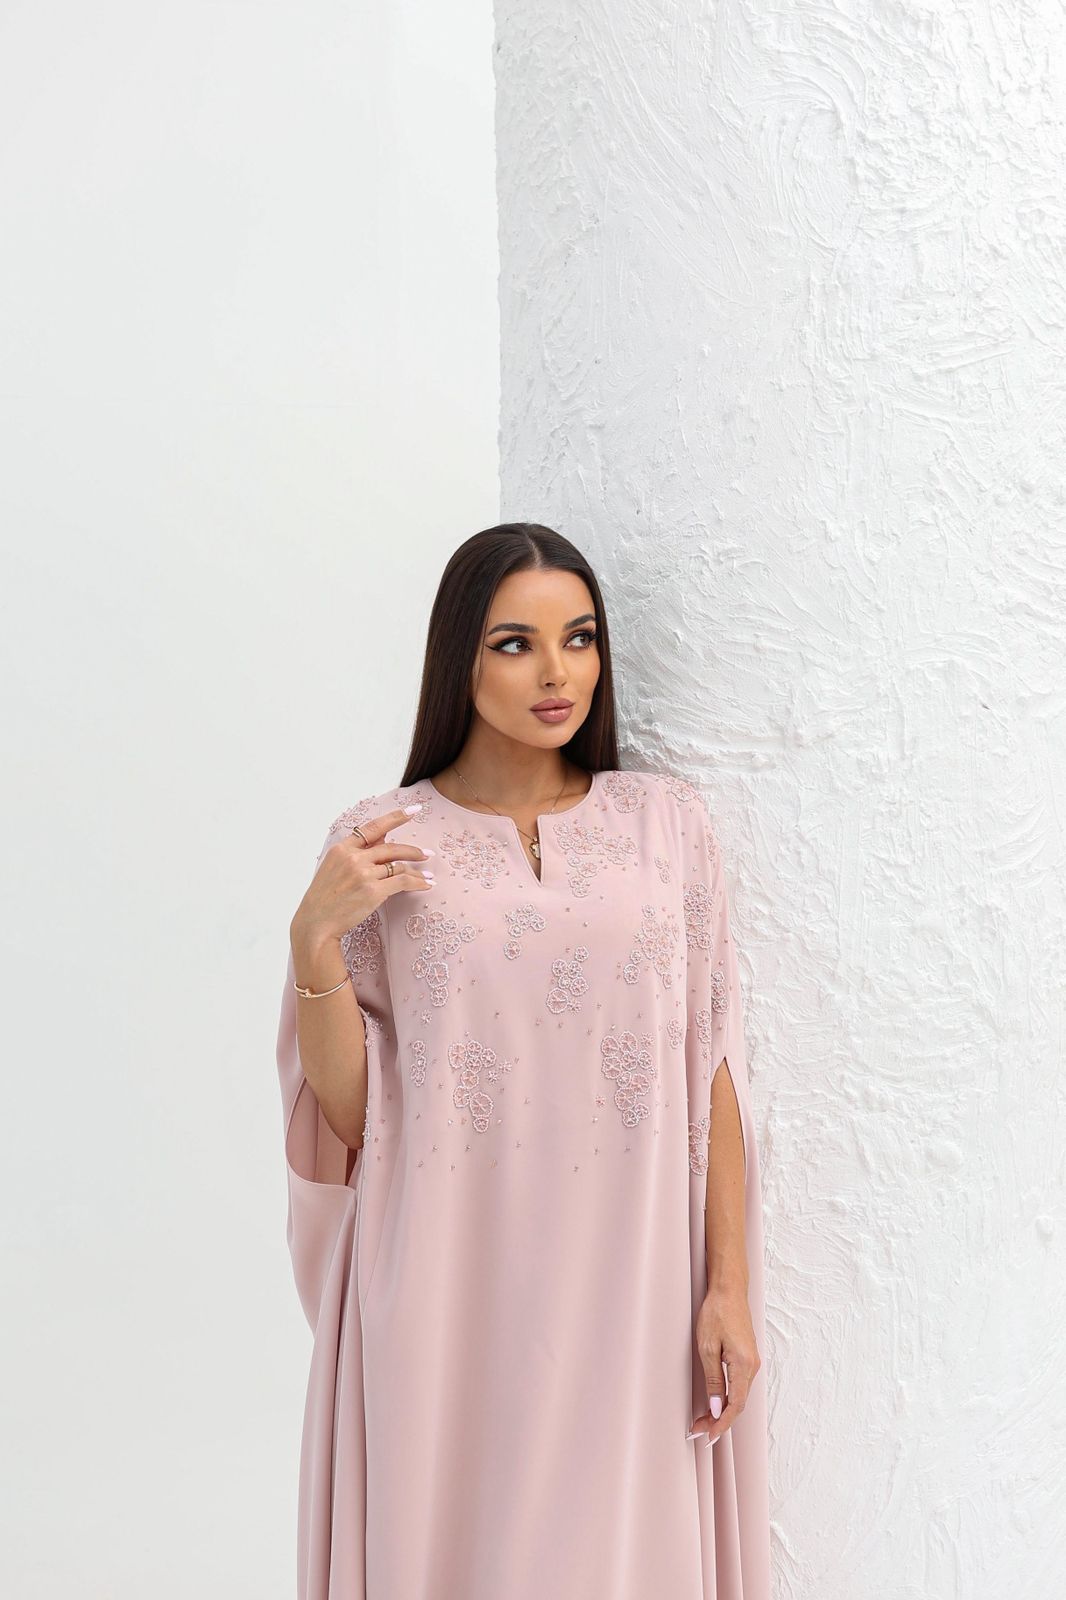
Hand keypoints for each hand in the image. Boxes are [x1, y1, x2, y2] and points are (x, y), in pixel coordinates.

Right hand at [290, 804, 433, 949]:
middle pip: (391, 847)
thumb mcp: (333, 868)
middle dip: (412, 850)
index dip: (395, 817)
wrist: (316, 923)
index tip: (413, 811)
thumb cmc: (324, 899)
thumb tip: (382, 839)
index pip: (372, 828)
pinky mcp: (373, 891)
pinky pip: (402, 882)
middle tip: (427, 853)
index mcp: (342, 849)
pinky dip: (418, 882)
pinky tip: (426, 885)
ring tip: (429, 874)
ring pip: (399, 866)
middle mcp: (353, 858)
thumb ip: (355, 853)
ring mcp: (364, 874)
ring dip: (417, 870)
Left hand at [690, 1280, 760, 1443]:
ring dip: (722, 1411)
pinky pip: (740, 1385)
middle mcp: (753, 1366)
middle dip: (719, 1421)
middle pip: (738, 1404)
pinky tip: (716, 1402)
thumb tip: (717, 1410)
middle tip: (697, 1431)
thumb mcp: (707, 1347)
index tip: (707, 1437)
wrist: (729, 1289)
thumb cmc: (716, 1313)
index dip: (721, 1425)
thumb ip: (714, 1381)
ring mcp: (752, 1362)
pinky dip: (728, 1398)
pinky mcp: (748, 1357)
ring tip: (702, 1421)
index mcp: (744, 1365)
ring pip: (739, 1396)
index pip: (735, 1406)